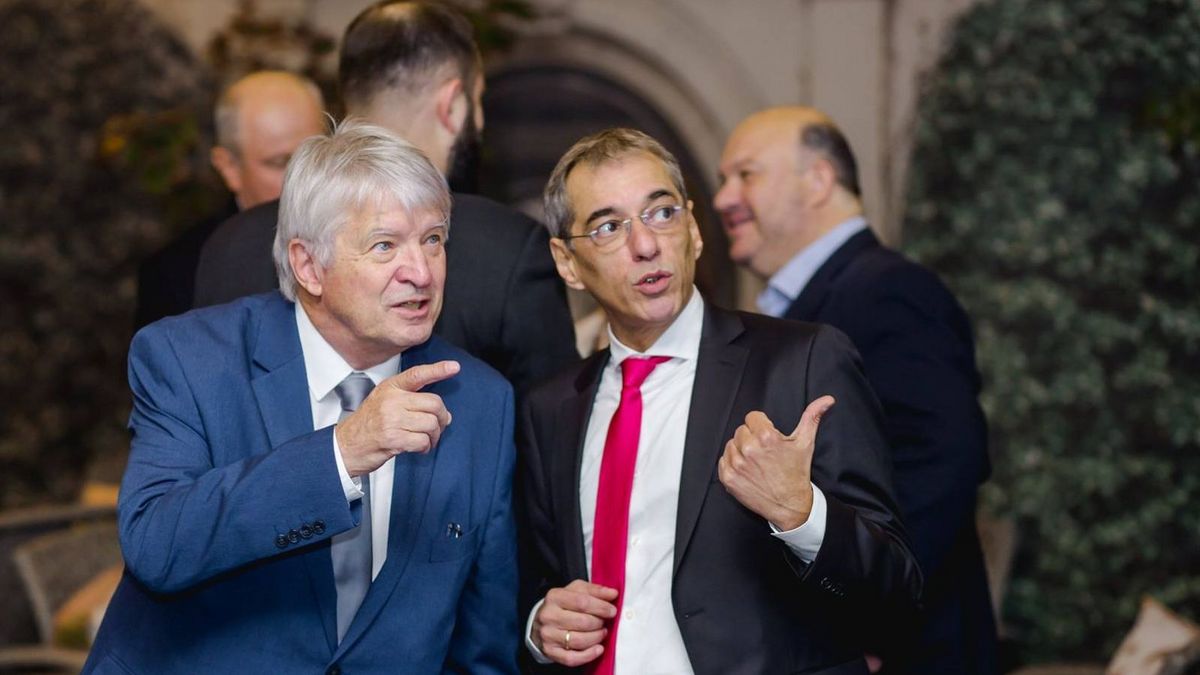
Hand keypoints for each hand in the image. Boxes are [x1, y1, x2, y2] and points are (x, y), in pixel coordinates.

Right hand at [335, 360, 459, 476]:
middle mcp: (392, 401)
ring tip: (426, 439)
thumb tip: (446, 414)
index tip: (454, 367)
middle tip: (438, 427)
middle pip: (434, 404)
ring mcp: (392, 420)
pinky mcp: (393, 439)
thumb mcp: (385, 401)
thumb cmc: (368, 424)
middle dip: (442, 418)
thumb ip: (412, 402)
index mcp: (391, 388)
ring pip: (431, 424)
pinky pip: (423, 441)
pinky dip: (425, 447)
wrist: (346, 445)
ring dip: (434, 436)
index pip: (418, 374)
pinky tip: (419, 448)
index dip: (438, 370)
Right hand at [532, 580, 617, 666]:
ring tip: (602, 633)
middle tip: (605, 622)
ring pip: (579, 640)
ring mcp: (548, 635)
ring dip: (596, 638)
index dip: (601, 607)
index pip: (582, 602)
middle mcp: (549, 616)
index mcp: (555, 597)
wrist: (541, 623)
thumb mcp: (576, 591)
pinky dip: (589, 655)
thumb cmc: (563, 605)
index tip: (612, 611)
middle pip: (582, 622)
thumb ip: (595, 590)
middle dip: (599, 623)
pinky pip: (572, 658)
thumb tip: (613, 594)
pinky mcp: (550, 651)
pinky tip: (598, 648)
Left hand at [718, 395, 834, 529]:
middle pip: (741, 430)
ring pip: (731, 444)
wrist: (790, 505)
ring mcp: (737, 465)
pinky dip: (732, 464)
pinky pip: (723, 460)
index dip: (762, 426)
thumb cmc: (797, 473)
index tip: (768, 437)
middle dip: (752, 438)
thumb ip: (812, 417)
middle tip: (764, 452)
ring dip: (741, 450)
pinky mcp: (729, 478)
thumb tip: (826, 400)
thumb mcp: (805, 442)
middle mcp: (749, 449)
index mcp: (766, 437)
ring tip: (756, 462)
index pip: (752, 417)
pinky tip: (747, 470)